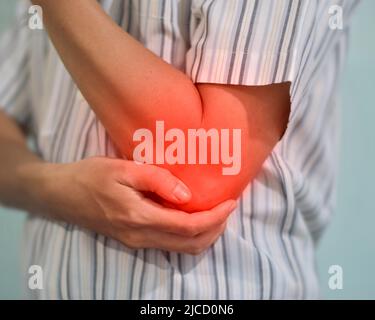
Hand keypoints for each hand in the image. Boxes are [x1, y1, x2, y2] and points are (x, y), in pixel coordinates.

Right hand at [39, 157, 235, 254]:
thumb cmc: (91, 176)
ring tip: (216, 213)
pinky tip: (192, 217)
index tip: (231, 203)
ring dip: (204, 234)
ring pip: (181, 248)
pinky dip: (189, 235)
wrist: (62, 195)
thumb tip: (187, 194)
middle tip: (228, 208)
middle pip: (189, 244)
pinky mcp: (133, 239)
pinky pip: (169, 244)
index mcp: (139, 217)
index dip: (214, 217)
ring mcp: (136, 241)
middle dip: (215, 229)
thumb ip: (156, 180)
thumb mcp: (123, 169)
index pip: (188, 226)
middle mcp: (140, 236)